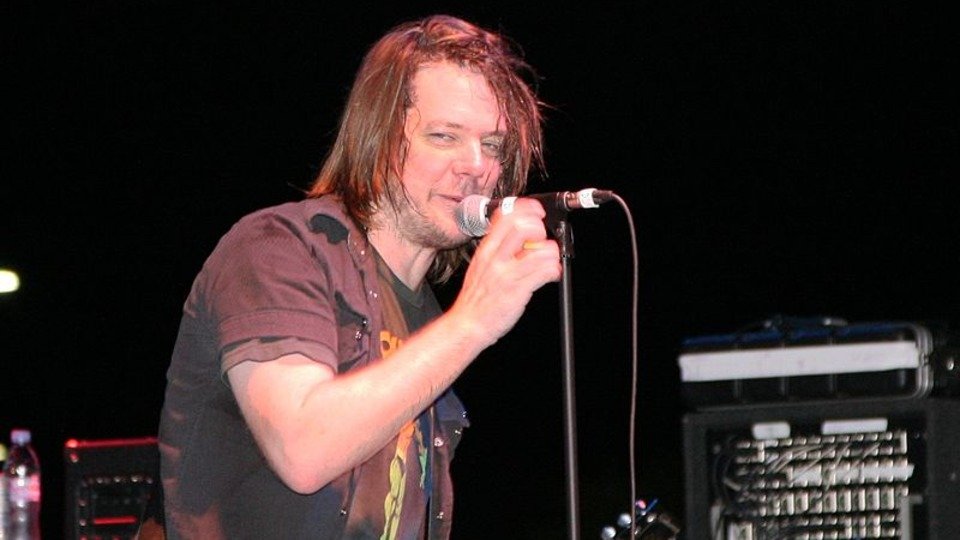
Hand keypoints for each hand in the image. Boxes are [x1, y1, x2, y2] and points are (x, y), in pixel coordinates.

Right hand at [448, 197, 561, 345]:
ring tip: (548, 262)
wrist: (468, 323)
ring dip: (551, 254)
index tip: (536, 211)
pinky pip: (546, 271)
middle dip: (539, 229)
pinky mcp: (519, 290)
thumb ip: (497, 247)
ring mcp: (507, 274)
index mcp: (486, 249)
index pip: (505, 215)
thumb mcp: (480, 265)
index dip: (526, 208)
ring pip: (541, 250)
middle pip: (523, 227)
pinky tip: (550, 275)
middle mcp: (496, 258)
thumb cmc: (476, 297)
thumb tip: (519, 232)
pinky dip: (554, 271)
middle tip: (541, 240)